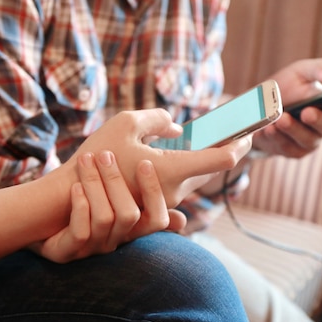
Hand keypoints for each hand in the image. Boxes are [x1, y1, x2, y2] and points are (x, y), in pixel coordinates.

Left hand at [32, 151, 185, 262]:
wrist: (37, 225)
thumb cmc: (79, 205)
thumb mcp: (110, 195)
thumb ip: (137, 185)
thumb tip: (168, 174)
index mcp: (130, 228)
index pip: (156, 219)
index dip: (154, 193)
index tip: (144, 162)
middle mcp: (115, 240)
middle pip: (128, 215)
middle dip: (116, 181)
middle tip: (105, 154)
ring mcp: (92, 249)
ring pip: (104, 219)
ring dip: (95, 185)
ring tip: (85, 160)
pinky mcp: (68, 254)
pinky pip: (81, 233)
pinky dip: (80, 207)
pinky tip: (74, 187)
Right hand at [70, 108, 251, 206]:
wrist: (72, 195)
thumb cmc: (99, 156)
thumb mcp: (126, 123)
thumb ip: (158, 119)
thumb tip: (176, 128)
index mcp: (172, 169)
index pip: (221, 160)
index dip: (239, 144)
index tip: (249, 131)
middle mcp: (174, 190)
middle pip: (212, 169)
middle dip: (228, 148)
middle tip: (242, 129)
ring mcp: (164, 200)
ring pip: (195, 177)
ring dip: (206, 157)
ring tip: (218, 135)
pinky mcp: (153, 203)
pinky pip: (179, 183)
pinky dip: (188, 167)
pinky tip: (187, 151)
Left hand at [253, 58, 321, 157]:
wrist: (260, 107)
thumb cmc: (288, 86)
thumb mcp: (302, 71)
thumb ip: (319, 69)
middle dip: (317, 120)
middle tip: (306, 112)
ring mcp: (309, 140)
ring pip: (306, 139)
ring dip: (293, 129)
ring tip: (281, 119)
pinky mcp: (293, 151)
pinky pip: (286, 147)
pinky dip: (277, 137)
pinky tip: (269, 128)